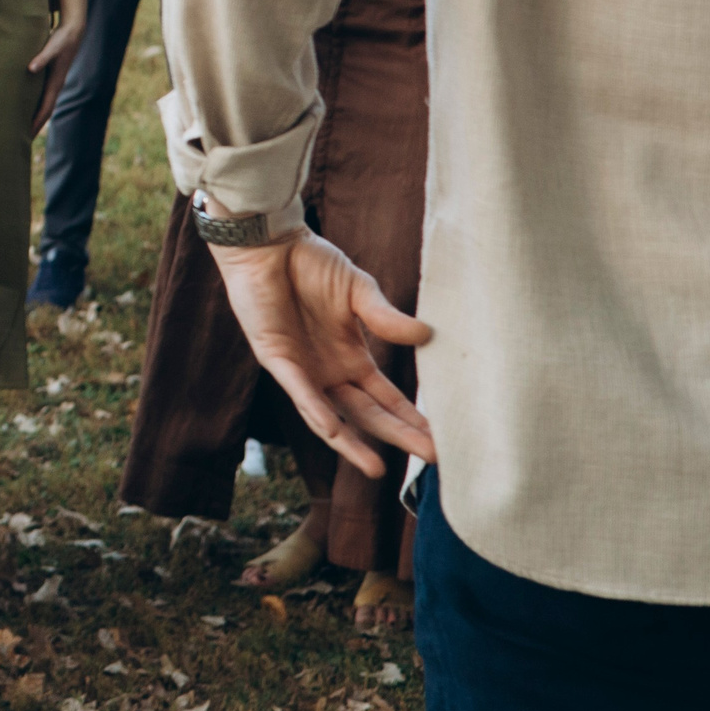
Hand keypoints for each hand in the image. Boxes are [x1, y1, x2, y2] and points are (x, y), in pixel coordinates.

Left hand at [27, 18, 86, 134]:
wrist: (72, 32)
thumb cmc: (61, 40)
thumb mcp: (51, 48)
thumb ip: (41, 58)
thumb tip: (31, 69)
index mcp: (55, 83)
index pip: (45, 109)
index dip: (35, 122)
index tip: (26, 135)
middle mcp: (55, 87)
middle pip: (44, 112)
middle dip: (34, 126)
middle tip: (20, 140)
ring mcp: (52, 83)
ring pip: (43, 105)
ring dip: (34, 117)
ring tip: (21, 129)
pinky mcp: (49, 77)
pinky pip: (41, 97)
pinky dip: (34, 105)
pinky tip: (23, 108)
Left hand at [207, 228, 435, 478]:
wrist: (268, 241)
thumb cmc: (310, 262)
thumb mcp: (359, 291)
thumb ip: (385, 318)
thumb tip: (426, 337)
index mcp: (350, 357)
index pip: (385, 398)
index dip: (410, 418)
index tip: (440, 440)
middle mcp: (328, 370)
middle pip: (366, 414)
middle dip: (397, 436)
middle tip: (433, 458)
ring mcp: (302, 369)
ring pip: (329, 415)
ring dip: (352, 442)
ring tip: (378, 469)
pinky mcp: (275, 358)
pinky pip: (297, 391)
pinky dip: (316, 410)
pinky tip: (333, 431)